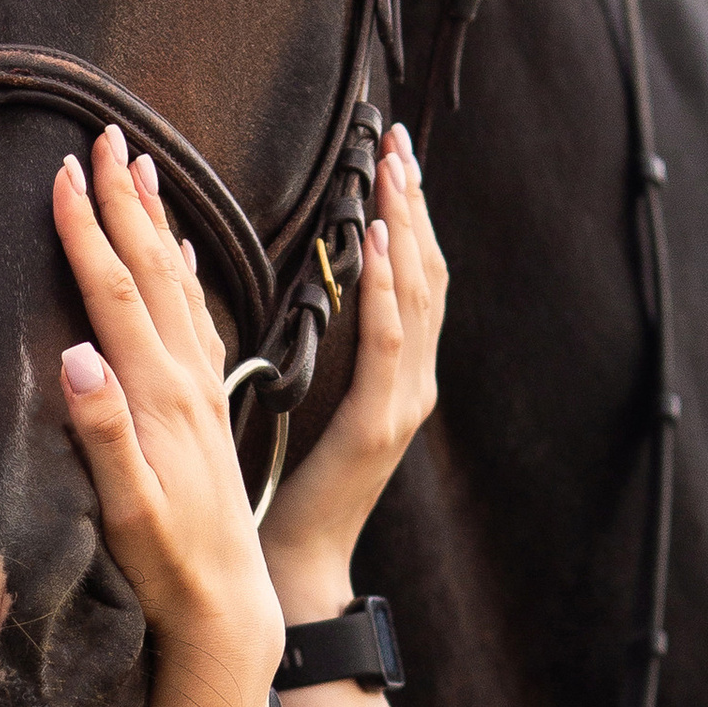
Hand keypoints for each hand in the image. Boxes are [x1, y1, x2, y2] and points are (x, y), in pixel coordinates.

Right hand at [53, 128, 284, 675]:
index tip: (66, 171)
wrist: (226, 606)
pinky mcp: (210, 406)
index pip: (117, 293)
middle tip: (106, 134)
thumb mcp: (127, 510)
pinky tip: (187, 246)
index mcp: (161, 396)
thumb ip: (103, 434)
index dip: (89, 231)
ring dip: (158, 221)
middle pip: (153, 270)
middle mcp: (188, 381)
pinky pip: (199, 317)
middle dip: (126, 201)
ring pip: (179, 284)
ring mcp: (204, 390)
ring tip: (143, 166)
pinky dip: (188, 272)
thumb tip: (74, 358)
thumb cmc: (165, 566)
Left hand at [259, 123, 444, 613]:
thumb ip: (318, 341)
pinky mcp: (377, 425)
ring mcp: (403, 402)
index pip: (411, 276)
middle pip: (424, 274)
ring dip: (405, 229)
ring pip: (414, 298)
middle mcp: (411, 381)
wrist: (288, 566)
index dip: (408, 214)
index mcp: (395, 373)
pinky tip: (372, 246)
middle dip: (414, 204)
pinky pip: (386, 346)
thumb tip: (299, 271)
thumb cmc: (283, 484)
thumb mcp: (302, 397)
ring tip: (393, 174)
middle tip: (400, 141)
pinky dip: (383, 291)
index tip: (394, 153)